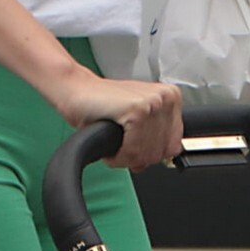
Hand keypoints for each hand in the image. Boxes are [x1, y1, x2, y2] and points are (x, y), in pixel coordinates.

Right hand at [47, 70, 183, 169]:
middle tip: (120, 149)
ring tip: (113, 146)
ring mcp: (153, 102)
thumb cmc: (103, 105)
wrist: (76, 90)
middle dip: (137, 157)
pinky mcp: (137, 110)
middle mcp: (166, 98)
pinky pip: (133, 151)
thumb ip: (155, 137)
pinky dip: (118, 157)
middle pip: (161, 153)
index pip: (173, 146)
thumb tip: (166, 160)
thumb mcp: (139, 121)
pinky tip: (109, 147)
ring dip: (125, 158)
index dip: (149, 154)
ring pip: (147, 154)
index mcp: (171, 98)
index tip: (133, 149)